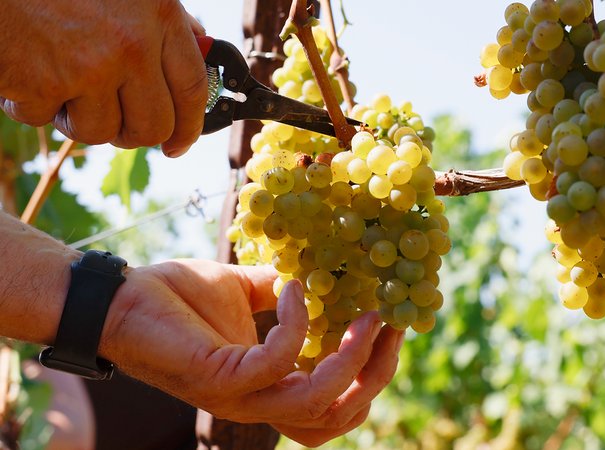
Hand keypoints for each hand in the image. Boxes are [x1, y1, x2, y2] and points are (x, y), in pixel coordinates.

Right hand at [0, 0, 207, 154]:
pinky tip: (29, 71)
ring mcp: (89, 69)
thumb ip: (162, 22)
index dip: (190, 127)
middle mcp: (130, 46)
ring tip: (64, 83)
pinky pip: (46, 120)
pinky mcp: (43, 84)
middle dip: (134, 134)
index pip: (193, 90)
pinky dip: (33, 104)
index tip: (180, 144)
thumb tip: (196, 49)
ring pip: (100, 133)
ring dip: (80, 119)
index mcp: (157, 16)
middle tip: (118, 123)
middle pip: (152, 127)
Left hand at [99, 259, 403, 446]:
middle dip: (374, 374)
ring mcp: (238, 397)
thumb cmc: (176, 298)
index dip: (371, 374)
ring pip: (316, 403)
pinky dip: (297, 325)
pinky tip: (297, 289)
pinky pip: (277, 361)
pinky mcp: (219, 378)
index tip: (394, 324)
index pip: (335, 406)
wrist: (118, 299)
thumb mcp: (245, 293)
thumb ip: (283, 294)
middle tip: (392, 324)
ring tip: (368, 315)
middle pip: (337, 417)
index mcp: (269, 390)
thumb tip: (322, 275)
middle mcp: (258, 404)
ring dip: (352, 360)